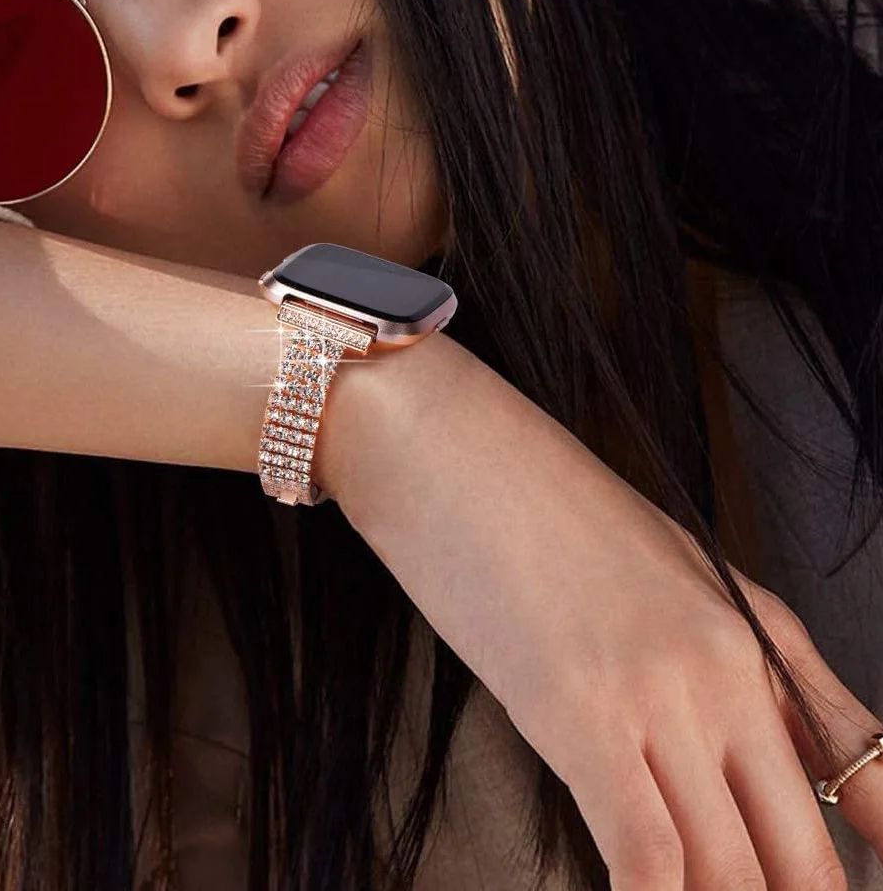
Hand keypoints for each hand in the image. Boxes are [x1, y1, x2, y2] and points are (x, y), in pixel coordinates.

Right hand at [326, 332, 881, 889]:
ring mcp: (659, 695)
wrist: (455, 449)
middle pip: (801, 858)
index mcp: (756, 632)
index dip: (868, 856)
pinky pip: (645, 856)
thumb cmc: (545, 504)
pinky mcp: (580, 718)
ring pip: (727, 874)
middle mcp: (728, 671)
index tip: (836, 880)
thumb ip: (717, 655)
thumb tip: (752, 756)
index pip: (868, 776)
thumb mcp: (659, 569)